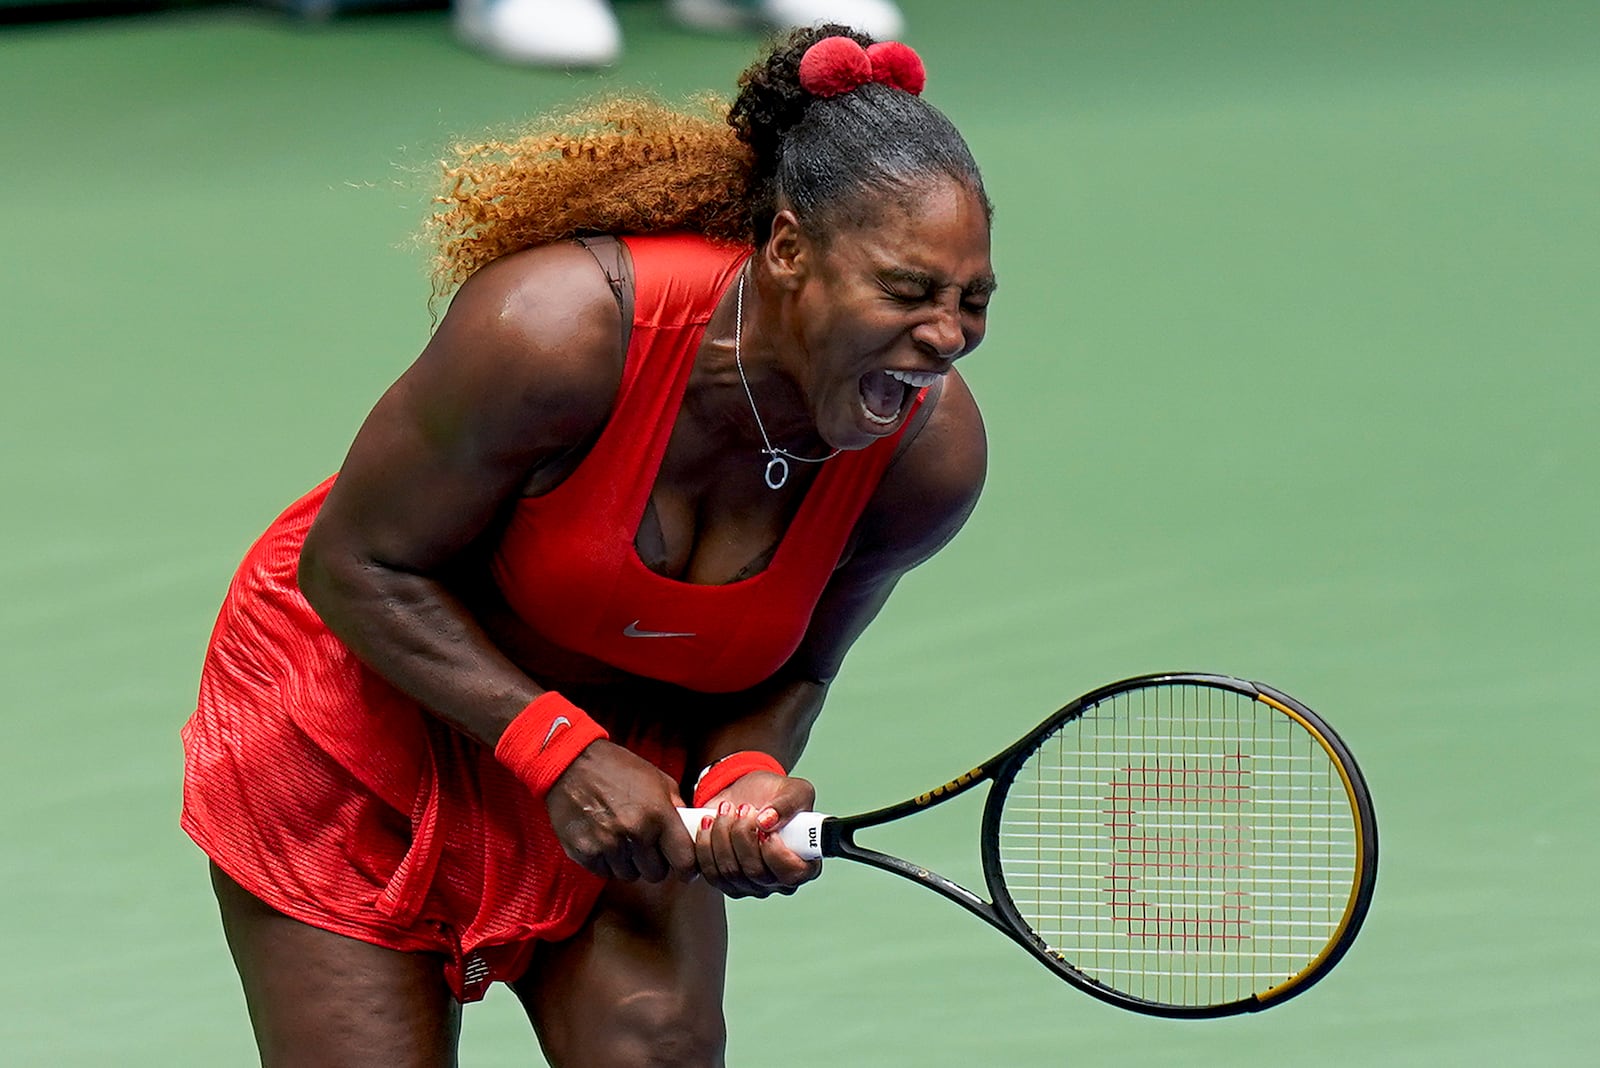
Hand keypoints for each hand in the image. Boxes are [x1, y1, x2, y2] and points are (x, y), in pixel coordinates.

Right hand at [545, 740, 697, 882]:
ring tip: (621, 838)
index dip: (687, 868)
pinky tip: (603, 840)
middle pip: (657, 874)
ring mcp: (609, 845)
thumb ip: (676, 807)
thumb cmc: (616, 768)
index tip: (685, 869)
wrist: (571, 763)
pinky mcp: (585, 853)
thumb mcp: (657, 779)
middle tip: (646, 845)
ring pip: (630, 875)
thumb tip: (689, 832)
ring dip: (630, 863)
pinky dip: (607, 862)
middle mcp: (636, 833)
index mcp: (659, 814)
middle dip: (654, 862)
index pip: (684, 861)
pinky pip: (605, 872)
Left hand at [693, 772, 821, 898]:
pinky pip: (710, 872)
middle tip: (743, 808)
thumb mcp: (795, 790)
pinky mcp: (725, 881)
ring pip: (730, 872)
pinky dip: (705, 845)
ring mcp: (750, 885)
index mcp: (805, 863)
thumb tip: (768, 820)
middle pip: (756, 873)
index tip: (765, 829)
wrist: (747, 794)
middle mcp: (778, 880)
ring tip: (726, 810)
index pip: (793, 875)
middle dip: (743, 835)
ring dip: (722, 836)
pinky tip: (709, 823)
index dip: (776, 854)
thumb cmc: (777, 797)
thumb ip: (789, 804)